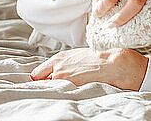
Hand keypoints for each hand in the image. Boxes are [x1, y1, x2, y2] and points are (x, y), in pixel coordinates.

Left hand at [30, 47, 147, 90]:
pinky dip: (66, 94)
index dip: (40, 77)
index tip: (43, 80)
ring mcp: (64, 80)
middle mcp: (58, 69)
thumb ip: (64, 63)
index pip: (37, 73)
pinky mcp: (72, 89)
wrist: (113, 64)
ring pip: (52, 88)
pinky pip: (63, 94)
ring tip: (67, 88)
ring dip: (56, 89)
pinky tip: (73, 92)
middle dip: (46, 84)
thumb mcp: (78, 55)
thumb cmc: (100, 58)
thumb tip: (58, 71)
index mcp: (59, 58)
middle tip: (54, 85)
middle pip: (41, 82)